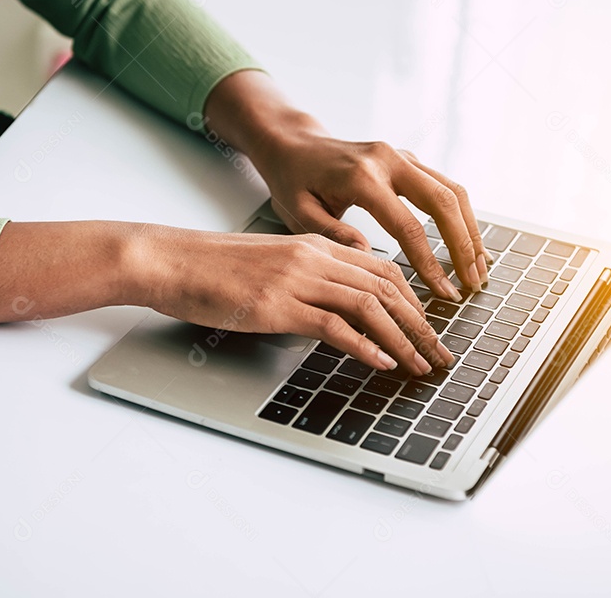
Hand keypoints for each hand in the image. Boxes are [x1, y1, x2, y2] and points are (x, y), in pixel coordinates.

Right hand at [140, 226, 454, 374]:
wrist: (170, 261)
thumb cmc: (213, 267)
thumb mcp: (270, 264)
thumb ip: (307, 278)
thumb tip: (335, 310)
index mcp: (314, 245)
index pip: (382, 268)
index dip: (414, 299)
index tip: (430, 327)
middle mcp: (313, 257)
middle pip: (386, 287)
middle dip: (421, 324)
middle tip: (440, 353)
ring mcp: (296, 279)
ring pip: (369, 305)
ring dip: (403, 339)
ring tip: (421, 365)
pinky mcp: (277, 304)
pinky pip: (334, 325)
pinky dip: (365, 346)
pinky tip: (381, 362)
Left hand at [203, 71, 490, 303]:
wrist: (295, 145)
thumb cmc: (293, 181)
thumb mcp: (299, 213)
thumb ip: (332, 235)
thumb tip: (368, 257)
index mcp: (362, 177)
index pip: (407, 225)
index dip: (428, 262)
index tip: (442, 291)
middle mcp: (389, 160)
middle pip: (443, 202)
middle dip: (464, 246)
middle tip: (472, 283)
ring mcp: (402, 156)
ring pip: (453, 191)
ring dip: (471, 231)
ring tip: (478, 269)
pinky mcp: (408, 160)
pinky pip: (445, 186)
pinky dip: (462, 216)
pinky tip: (468, 244)